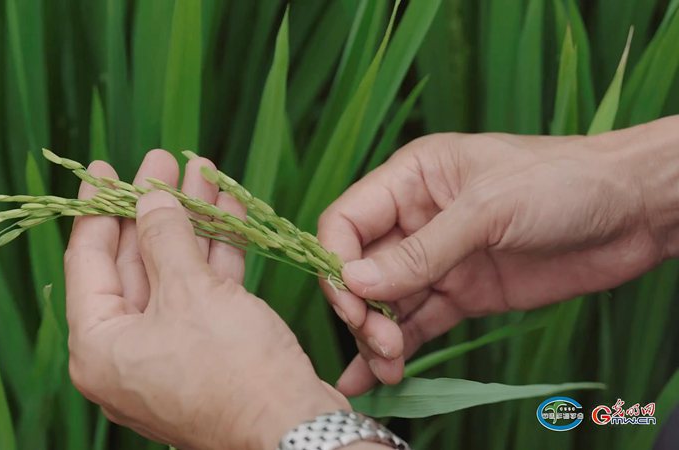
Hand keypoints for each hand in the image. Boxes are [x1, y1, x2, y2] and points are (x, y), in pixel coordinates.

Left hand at [65, 150, 347, 449]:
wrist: (293, 429)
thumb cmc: (233, 370)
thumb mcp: (190, 292)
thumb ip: (164, 238)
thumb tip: (149, 200)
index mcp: (99, 346)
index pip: (88, 262)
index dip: (98, 208)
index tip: (104, 167)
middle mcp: (126, 353)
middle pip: (134, 264)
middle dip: (154, 209)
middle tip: (163, 163)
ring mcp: (168, 355)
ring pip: (173, 274)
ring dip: (190, 224)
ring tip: (201, 174)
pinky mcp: (206, 354)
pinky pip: (201, 295)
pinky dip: (213, 256)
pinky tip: (227, 213)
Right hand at [318, 118, 678, 395]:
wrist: (634, 210)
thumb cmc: (562, 181)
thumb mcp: (488, 209)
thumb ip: (421, 251)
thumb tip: (355, 284)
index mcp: (411, 179)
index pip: (347, 220)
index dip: (337, 261)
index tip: (350, 300)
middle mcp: (416, 218)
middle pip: (361, 268)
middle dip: (360, 307)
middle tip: (379, 340)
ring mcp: (440, 259)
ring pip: (387, 302)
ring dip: (377, 335)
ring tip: (389, 366)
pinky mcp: (464, 293)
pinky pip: (419, 322)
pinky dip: (400, 348)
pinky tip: (382, 375)